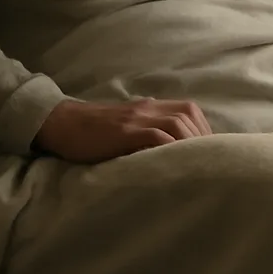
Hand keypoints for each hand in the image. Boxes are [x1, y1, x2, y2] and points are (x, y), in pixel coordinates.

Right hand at [34, 97, 211, 162]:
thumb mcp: (125, 123)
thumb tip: (169, 145)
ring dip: (190, 145)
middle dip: (203, 139)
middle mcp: (146, 108)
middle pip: (188, 115)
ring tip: (197, 167)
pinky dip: (170, 149)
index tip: (210, 152)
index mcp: (148, 106)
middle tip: (209, 164)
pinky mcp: (124, 132)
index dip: (203, 130)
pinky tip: (176, 165)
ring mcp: (135, 119)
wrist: (62, 123)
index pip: (188, 109)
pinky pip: (155, 136)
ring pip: (176, 124)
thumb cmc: (93, 130)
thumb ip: (146, 127)